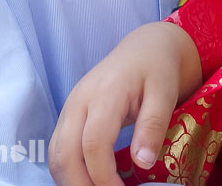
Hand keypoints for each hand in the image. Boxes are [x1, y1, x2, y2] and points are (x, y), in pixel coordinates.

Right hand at [48, 20, 201, 185]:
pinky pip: (58, 148)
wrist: (143, 49)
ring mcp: (69, 108)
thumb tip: (142, 162)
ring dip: (70, 179)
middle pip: (65, 153)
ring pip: (56, 154)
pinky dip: (67, 169)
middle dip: (80, 183)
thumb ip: (153, 125)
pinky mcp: (68, 115)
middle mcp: (79, 101)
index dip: (103, 175)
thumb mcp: (165, 92)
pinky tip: (87, 180)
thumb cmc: (157, 69)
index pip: (93, 143)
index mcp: (105, 93)